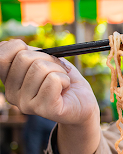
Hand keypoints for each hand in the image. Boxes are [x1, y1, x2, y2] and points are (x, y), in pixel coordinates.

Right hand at [0, 39, 100, 153]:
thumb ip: (28, 52)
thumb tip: (17, 44)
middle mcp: (12, 95)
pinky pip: (54, 79)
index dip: (20, 47)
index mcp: (8, 81)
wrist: (83, 102)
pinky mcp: (44, 109)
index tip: (36, 55)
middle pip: (24, 58)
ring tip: (62, 82)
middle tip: (56, 71)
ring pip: (41, 67)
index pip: (1, 55)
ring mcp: (26, 104)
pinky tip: (65, 89)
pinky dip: (65, 78)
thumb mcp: (43, 60)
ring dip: (58, 70)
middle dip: (47, 58)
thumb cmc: (63, 79)